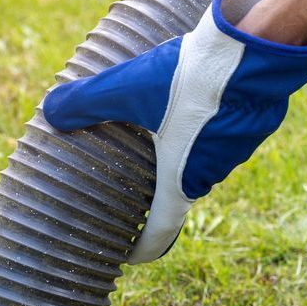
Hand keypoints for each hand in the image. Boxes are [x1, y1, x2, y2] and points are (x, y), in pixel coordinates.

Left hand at [43, 0, 306, 262]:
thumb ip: (87, 102)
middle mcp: (209, 174)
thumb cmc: (191, 79)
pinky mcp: (253, 126)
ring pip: (202, 158)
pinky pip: (223, 134)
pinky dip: (206, 124)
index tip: (129, 254)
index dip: (143, 247)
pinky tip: (195, 97)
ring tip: (162, 125)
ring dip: (183, 149)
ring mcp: (236, 152)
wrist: (255, 51)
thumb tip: (51, 111)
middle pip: (178, 188)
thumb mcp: (127, 87)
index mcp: (179, 179)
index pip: (161, 231)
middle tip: (133, 175)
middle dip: (157, 186)